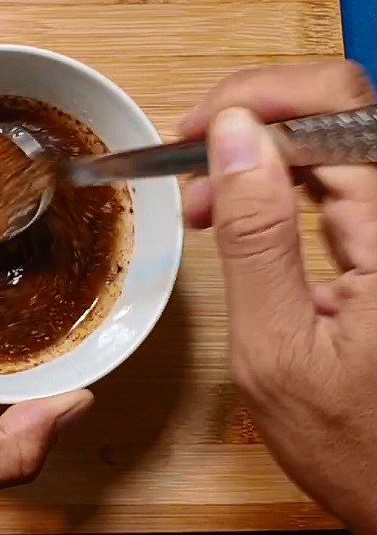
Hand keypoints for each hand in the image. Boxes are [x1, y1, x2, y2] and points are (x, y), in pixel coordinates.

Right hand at [180, 62, 376, 531]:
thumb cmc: (357, 444)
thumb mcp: (278, 346)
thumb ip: (255, 236)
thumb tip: (233, 137)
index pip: (336, 107)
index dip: (257, 98)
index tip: (195, 131)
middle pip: (334, 109)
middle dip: (249, 120)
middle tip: (187, 159)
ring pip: (325, 138)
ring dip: (254, 151)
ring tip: (200, 193)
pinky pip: (326, 176)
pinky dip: (270, 180)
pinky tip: (233, 205)